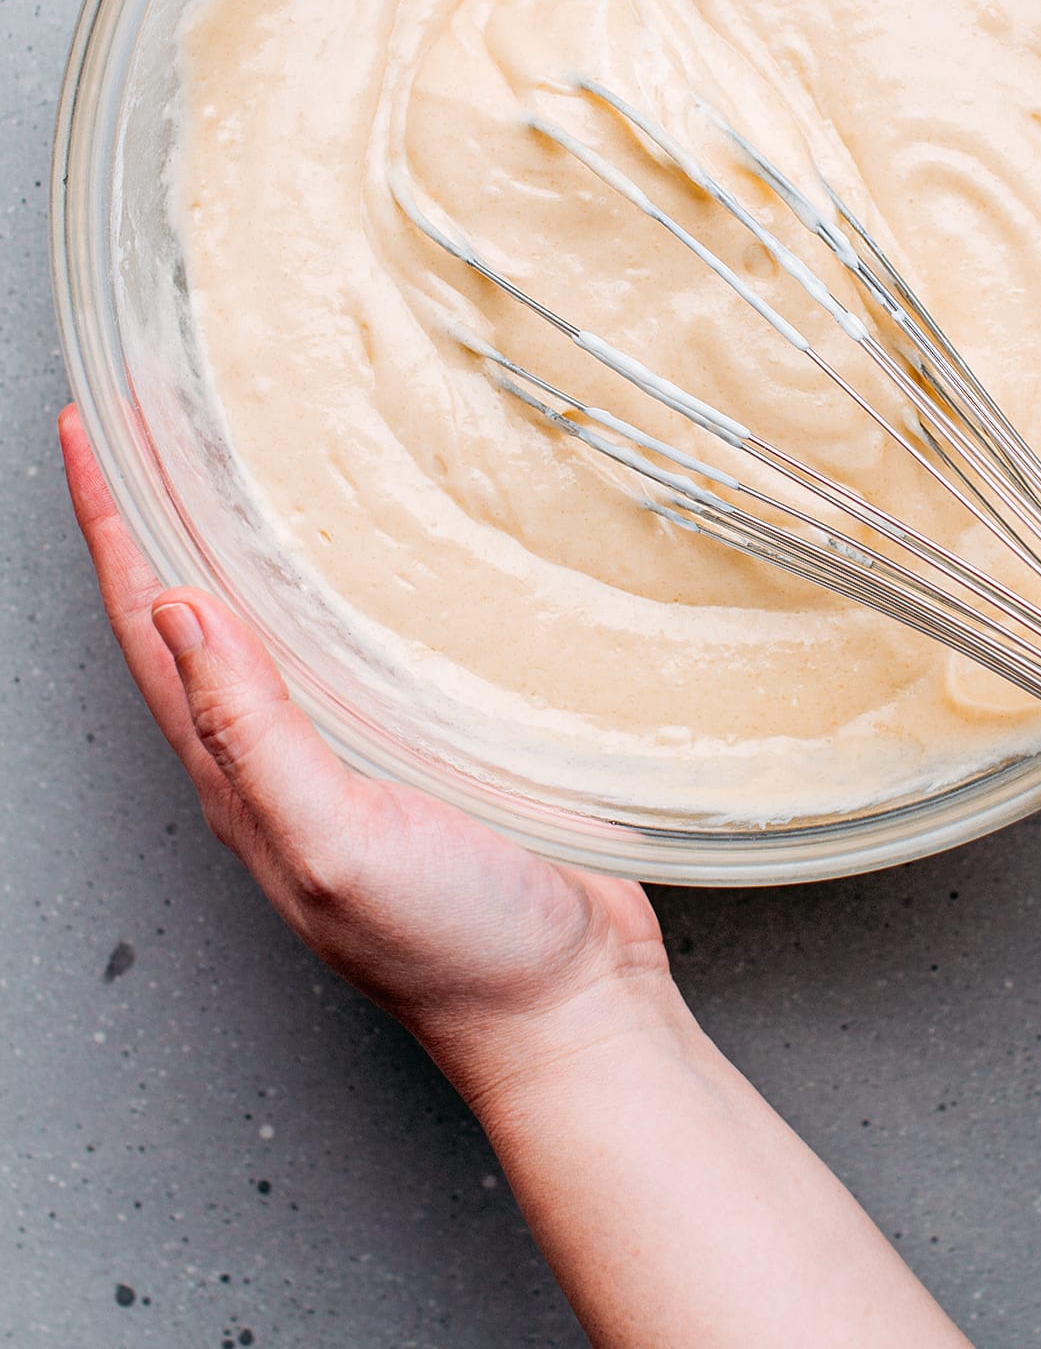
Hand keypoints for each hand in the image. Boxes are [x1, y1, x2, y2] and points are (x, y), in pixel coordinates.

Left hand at [61, 404, 972, 1348]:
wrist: (573, 1005)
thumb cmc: (458, 950)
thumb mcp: (332, 845)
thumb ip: (251, 735)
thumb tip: (179, 614)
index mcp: (241, 775)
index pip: (149, 627)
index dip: (112, 527)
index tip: (89, 434)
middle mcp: (283, 750)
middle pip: (193, 606)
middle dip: (157, 509)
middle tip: (146, 414)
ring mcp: (357, 740)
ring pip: (275, 612)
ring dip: (237, 529)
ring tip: (227, 447)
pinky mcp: (432, 731)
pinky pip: (361, 634)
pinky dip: (336, 572)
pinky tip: (360, 537)